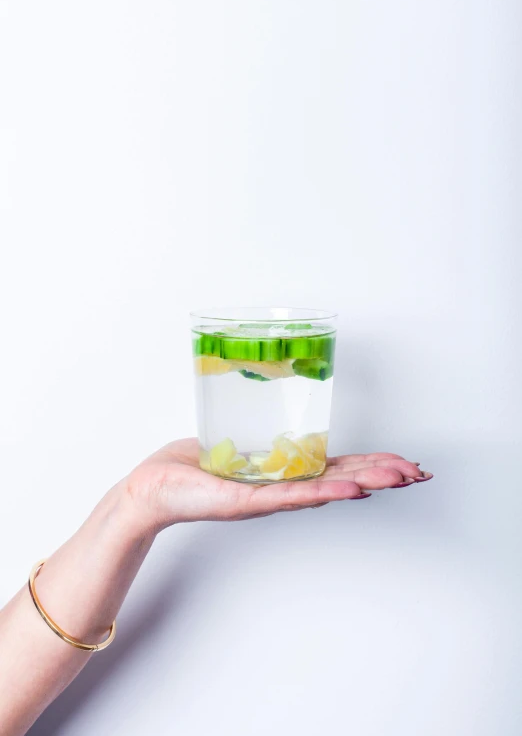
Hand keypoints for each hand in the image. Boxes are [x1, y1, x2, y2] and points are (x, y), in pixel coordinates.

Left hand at [125, 438, 431, 530]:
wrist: (152, 490)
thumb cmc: (188, 468)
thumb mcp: (233, 445)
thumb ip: (258, 437)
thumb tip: (272, 409)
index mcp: (282, 473)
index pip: (336, 468)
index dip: (370, 463)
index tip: (402, 462)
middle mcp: (282, 488)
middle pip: (343, 480)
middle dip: (383, 474)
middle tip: (420, 473)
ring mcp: (269, 498)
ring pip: (328, 489)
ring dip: (367, 482)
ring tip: (402, 477)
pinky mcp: (249, 501)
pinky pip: (293, 496)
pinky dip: (326, 493)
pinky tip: (355, 491)